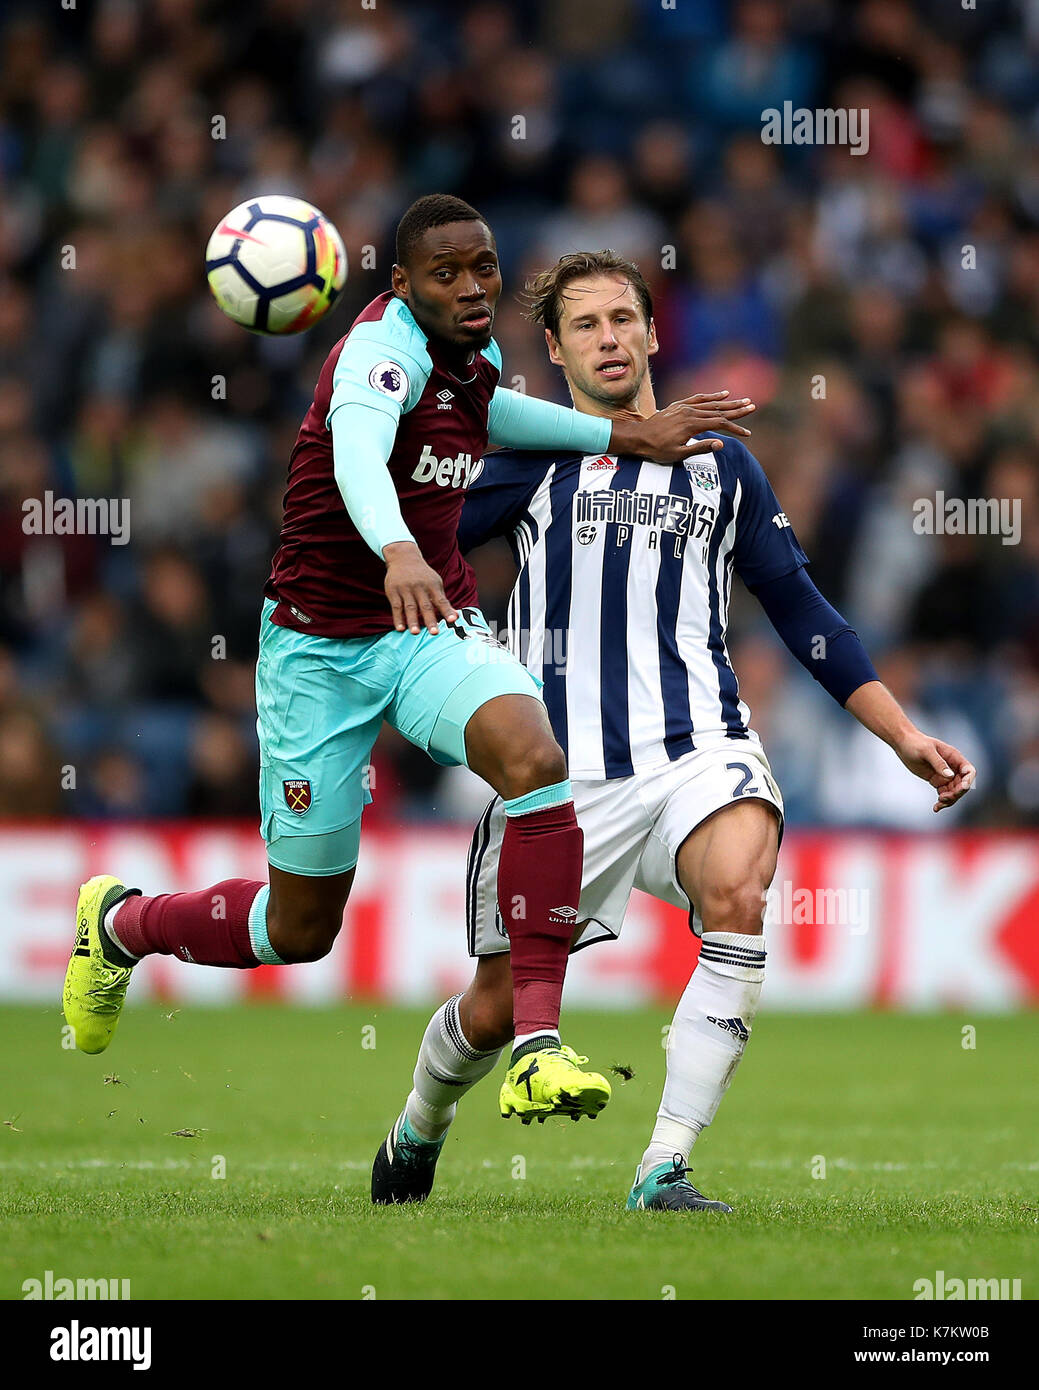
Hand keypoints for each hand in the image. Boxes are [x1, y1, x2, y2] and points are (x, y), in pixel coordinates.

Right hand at [383, 542, 456, 634]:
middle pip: (425, 605)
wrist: (403, 557)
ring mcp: (406, 589)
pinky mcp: (393, 591)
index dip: (447, 610)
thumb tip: (455, 617)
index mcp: (432, 585)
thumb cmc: (423, 575)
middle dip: (430, 619)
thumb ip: (443, 601)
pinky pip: (396, 607)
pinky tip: (400, 628)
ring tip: (415, 633)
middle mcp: (419, 587)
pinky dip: (398, 618)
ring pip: (410, 607)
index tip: (453, 620)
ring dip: (413, 620)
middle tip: (434, 633)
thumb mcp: (435, 583)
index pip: (441, 600)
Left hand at [609, 390, 755, 461]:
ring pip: (711, 403)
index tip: (747, 433)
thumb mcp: (678, 454)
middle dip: (737, 409)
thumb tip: (721, 443)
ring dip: (729, 402)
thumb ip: (700, 448)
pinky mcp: (679, 405)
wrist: (637, 437)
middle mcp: (690, 412)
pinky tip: (722, 394)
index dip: (735, 428)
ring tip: (743, 400)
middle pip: (719, 409)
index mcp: (692, 425)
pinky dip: (712, 396)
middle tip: (753, 406)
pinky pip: (699, 398)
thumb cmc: (657, 450)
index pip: (720, 424)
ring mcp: (684, 407)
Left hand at [893, 733, 976, 812]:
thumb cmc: (915, 743)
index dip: (969, 781)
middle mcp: (952, 767)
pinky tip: (936, 808)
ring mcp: (945, 775)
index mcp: (954, 757)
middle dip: (956, 793)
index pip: (969, 771)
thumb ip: (938, 763)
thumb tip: (950, 776)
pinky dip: (942, 801)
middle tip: (943, 798)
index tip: (961, 789)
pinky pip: (944, 793)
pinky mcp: (937, 781)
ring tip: (938, 805)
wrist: (903, 744)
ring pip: (954, 791)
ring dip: (949, 800)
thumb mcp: (926, 751)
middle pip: (962, 785)